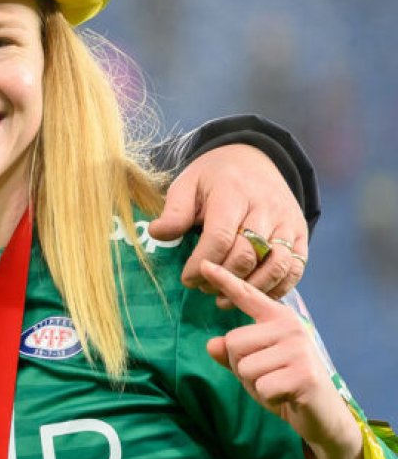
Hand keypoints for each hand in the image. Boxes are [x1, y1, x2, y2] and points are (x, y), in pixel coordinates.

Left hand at [148, 144, 308, 301]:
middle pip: (247, 255)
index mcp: (232, 193)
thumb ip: (174, 211)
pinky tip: (253, 294)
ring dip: (251, 288)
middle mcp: (265, 207)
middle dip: (223, 279)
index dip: (201, 264)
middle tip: (203, 288)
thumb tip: (156, 233)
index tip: (187, 279)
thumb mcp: (187, 184)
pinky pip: (295, 268)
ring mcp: (287, 221)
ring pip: (276, 265)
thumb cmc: (214, 178)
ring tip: (225, 298)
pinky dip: (277, 287)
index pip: (220, 237)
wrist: (254, 160)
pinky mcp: (301, 233)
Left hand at [200, 261, 363, 458]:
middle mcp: (291, 327)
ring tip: (279, 386)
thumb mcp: (253, 366)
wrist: (323, 416)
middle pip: (232, 343)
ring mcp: (299, 349)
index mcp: (278, 319)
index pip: (247, 296)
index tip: (204, 265)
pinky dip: (269, 398)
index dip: (224, 280)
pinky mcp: (305, 375)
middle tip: (269, 376)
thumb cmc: (285, 385)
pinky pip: (262, 387)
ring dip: (255, 385)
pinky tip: (287, 397)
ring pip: (244, 367)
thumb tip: (212, 344)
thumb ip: (232, 353)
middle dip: (241, 367)